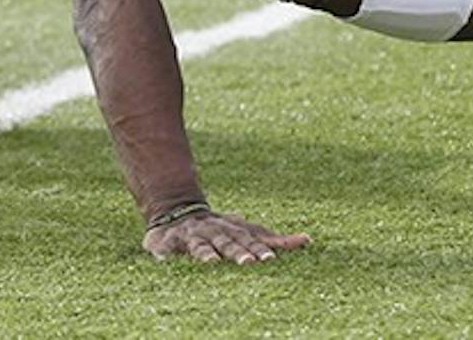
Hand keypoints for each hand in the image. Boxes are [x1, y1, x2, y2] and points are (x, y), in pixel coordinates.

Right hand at [143, 206, 310, 263]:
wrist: (175, 209)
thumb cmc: (217, 228)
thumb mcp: (243, 230)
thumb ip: (271, 238)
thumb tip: (307, 240)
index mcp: (231, 229)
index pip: (249, 239)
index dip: (259, 247)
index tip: (271, 258)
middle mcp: (213, 230)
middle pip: (227, 242)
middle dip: (237, 252)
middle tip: (249, 263)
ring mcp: (190, 236)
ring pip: (200, 245)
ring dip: (206, 253)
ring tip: (212, 262)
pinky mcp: (167, 242)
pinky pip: (166, 249)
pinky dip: (166, 253)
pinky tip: (165, 258)